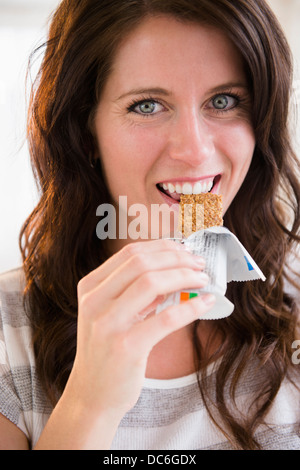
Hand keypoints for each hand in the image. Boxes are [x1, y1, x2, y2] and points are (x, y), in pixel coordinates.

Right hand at [67, 239, 214, 420]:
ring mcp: (107, 323)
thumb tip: (173, 270)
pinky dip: (191, 307)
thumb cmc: (107, 350)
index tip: (185, 250)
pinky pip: (166, 318)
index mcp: (90, 287)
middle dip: (177, 258)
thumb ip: (135, 291)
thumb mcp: (112, 313)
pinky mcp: (125, 347)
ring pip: (151, 283)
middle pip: (141, 263)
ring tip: (203, 279)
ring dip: (184, 276)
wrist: (92, 394)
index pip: (130, 253)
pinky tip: (207, 303)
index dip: (163, 247)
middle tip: (199, 263)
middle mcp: (94, 301)